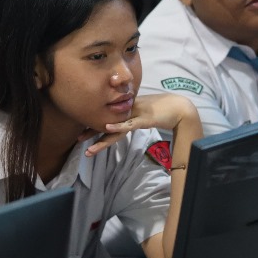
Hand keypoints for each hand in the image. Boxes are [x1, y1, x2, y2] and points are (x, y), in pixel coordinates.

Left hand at [83, 93, 198, 156]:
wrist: (179, 108)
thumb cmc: (164, 111)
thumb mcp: (144, 115)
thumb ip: (134, 119)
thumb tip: (125, 125)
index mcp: (127, 112)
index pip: (108, 120)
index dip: (94, 127)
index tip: (81, 133)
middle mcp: (128, 112)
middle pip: (107, 124)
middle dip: (91, 133)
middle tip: (77, 140)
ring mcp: (136, 115)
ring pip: (115, 128)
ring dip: (101, 139)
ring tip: (89, 150)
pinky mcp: (145, 119)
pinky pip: (129, 124)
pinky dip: (118, 126)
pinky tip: (108, 128)